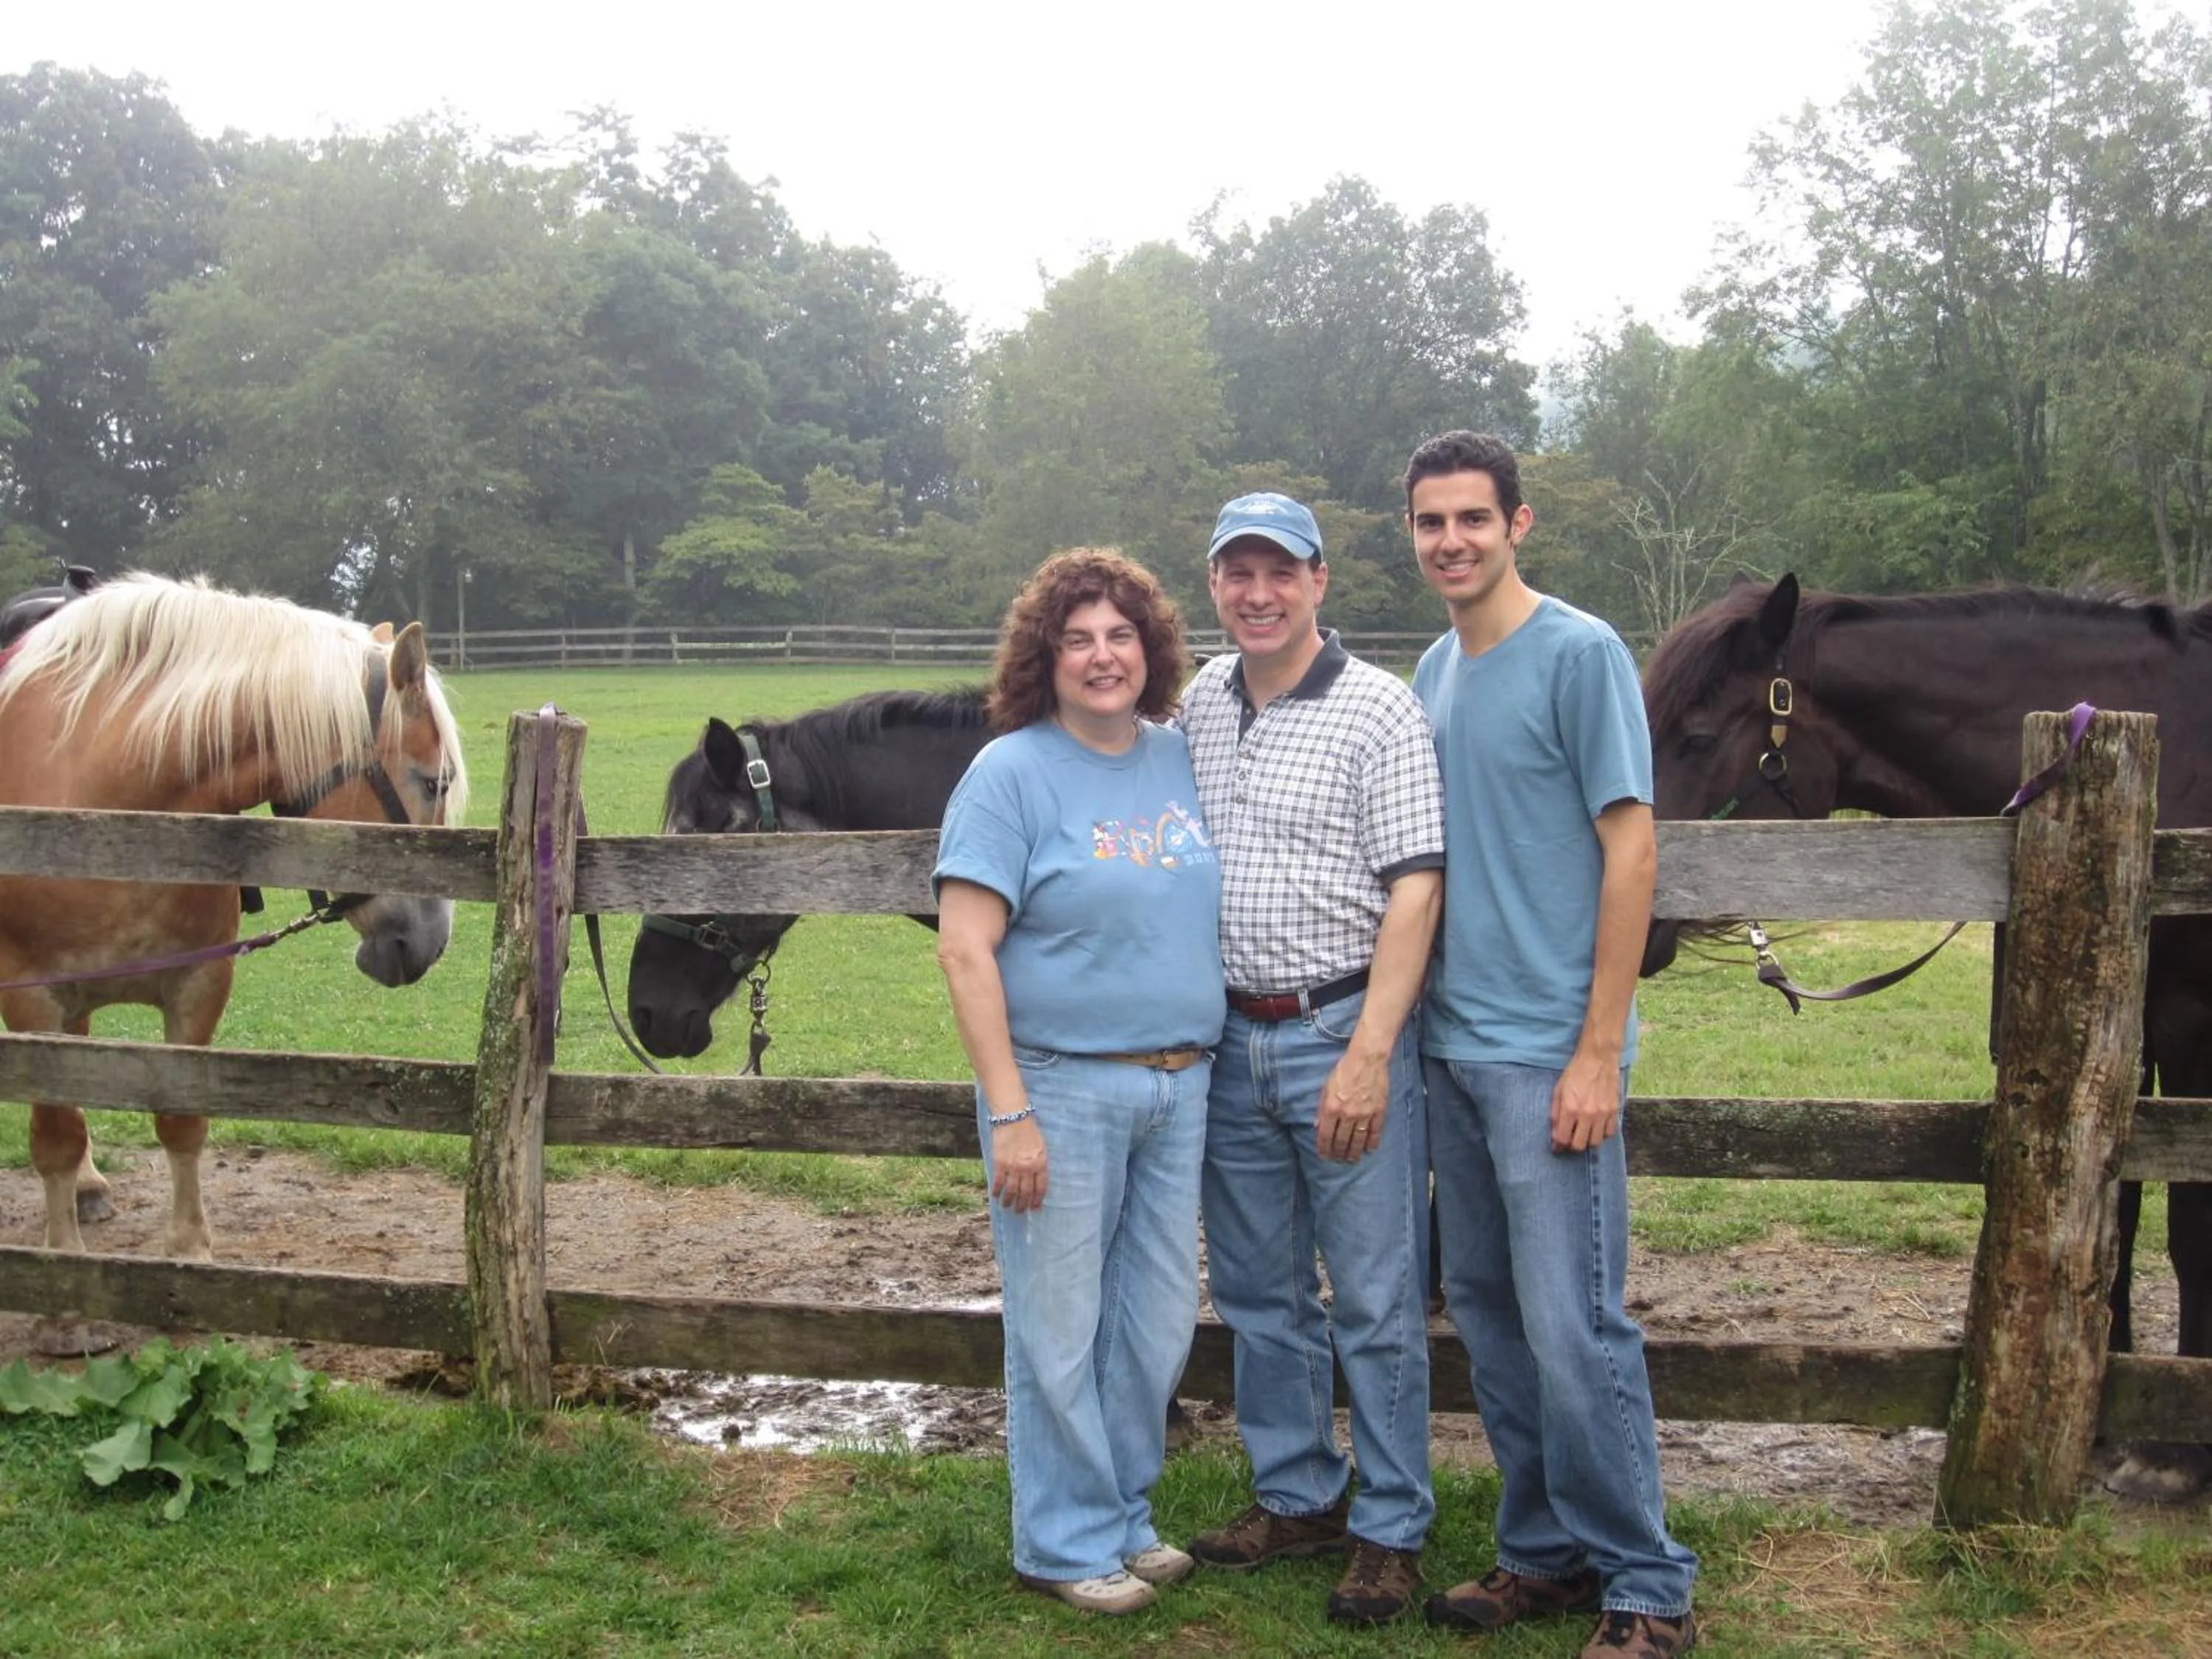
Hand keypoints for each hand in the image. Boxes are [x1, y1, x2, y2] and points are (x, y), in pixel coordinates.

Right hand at [991, 1117, 1048, 1211]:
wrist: (1014, 1118)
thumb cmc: (1029, 1131)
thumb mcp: (1041, 1148)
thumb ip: (1039, 1164)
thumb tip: (1036, 1180)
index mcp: (1041, 1164)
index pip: (1040, 1189)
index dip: (1037, 1200)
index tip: (1034, 1208)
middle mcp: (1028, 1169)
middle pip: (1026, 1193)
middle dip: (1022, 1205)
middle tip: (1019, 1211)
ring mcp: (1013, 1167)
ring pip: (1012, 1191)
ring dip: (1009, 1201)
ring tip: (1007, 1206)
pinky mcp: (1000, 1163)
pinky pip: (998, 1182)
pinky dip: (996, 1191)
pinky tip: (995, 1195)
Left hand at [1316, 1046, 1390, 1162]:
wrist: (1366, 1059)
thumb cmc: (1343, 1071)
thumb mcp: (1326, 1087)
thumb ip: (1321, 1108)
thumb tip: (1317, 1126)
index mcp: (1331, 1108)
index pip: (1325, 1135)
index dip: (1324, 1148)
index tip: (1324, 1156)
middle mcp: (1347, 1114)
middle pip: (1341, 1141)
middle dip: (1338, 1153)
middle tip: (1338, 1160)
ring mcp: (1364, 1115)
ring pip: (1358, 1140)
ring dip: (1354, 1152)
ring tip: (1352, 1160)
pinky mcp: (1378, 1112)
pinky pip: (1375, 1132)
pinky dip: (1372, 1143)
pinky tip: (1369, 1150)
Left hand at [1549, 1052, 1621, 1152]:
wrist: (1598, 1058)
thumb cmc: (1575, 1072)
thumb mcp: (1558, 1090)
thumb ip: (1555, 1113)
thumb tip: (1555, 1133)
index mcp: (1571, 1109)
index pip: (1563, 1138)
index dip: (1558, 1145)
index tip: (1556, 1146)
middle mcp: (1588, 1114)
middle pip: (1580, 1145)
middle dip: (1572, 1145)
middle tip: (1570, 1139)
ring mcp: (1603, 1114)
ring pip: (1596, 1142)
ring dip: (1587, 1141)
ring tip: (1583, 1134)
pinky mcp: (1615, 1111)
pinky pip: (1610, 1133)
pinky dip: (1602, 1134)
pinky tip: (1596, 1127)